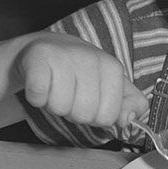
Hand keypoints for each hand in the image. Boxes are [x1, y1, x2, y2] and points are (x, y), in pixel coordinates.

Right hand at [15, 33, 148, 129]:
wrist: (46, 49)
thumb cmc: (80, 73)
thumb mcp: (111, 85)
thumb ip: (129, 104)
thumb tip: (130, 119)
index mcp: (112, 67)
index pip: (108, 116)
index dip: (96, 117)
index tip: (90, 101)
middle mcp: (90, 58)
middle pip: (84, 115)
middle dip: (74, 112)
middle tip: (70, 95)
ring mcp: (63, 57)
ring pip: (60, 107)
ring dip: (55, 104)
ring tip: (56, 88)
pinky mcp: (37, 59)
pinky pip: (38, 96)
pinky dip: (37, 98)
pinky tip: (42, 85)